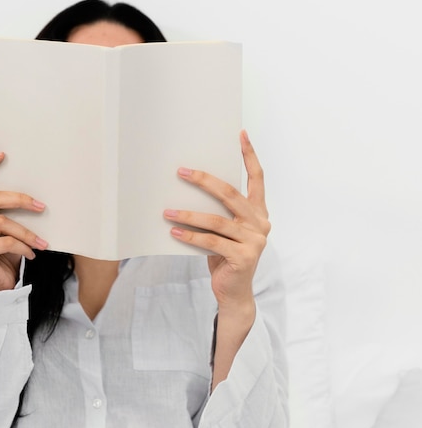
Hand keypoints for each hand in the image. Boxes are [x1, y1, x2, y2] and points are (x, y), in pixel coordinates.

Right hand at [0, 152, 48, 290]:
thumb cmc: (4, 253)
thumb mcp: (6, 228)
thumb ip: (8, 211)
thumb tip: (34, 196)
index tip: (2, 154)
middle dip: (20, 200)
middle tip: (41, 206)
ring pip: (2, 222)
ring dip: (27, 232)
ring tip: (42, 242)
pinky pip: (5, 242)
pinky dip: (23, 247)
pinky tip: (32, 253)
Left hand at [163, 131, 269, 313]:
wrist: (234, 293)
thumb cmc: (226, 256)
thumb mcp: (225, 231)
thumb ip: (219, 212)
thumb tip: (189, 187)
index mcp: (258, 213)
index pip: (257, 179)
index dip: (250, 156)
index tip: (241, 135)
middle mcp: (260, 223)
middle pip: (231, 194)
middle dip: (205, 181)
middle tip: (182, 171)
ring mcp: (254, 241)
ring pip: (217, 220)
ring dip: (189, 214)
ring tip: (167, 211)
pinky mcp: (243, 257)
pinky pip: (211, 242)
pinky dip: (190, 236)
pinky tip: (174, 232)